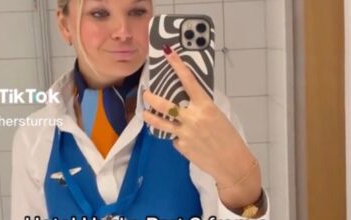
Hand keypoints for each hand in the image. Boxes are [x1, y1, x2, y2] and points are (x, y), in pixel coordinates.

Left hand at [142, 45, 261, 208]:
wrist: (232, 163)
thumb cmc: (229, 137)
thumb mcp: (217, 116)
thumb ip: (200, 108)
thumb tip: (186, 103)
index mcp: (205, 106)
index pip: (188, 81)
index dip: (177, 65)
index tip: (168, 53)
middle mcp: (192, 118)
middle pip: (164, 104)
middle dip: (151, 98)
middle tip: (146, 94)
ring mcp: (184, 133)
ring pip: (159, 123)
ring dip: (149, 116)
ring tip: (145, 113)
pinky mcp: (180, 146)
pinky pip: (173, 137)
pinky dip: (175, 136)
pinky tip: (183, 139)